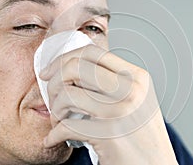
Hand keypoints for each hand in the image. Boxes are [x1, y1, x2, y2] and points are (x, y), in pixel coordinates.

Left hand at [40, 44, 177, 164]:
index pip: (93, 52)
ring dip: (54, 109)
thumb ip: (114, 83)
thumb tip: (73, 71)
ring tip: (58, 121)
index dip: (64, 58)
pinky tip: (54, 139)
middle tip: (51, 96)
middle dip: (54, 81)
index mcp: (136, 77)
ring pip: (68, 95)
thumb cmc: (142, 135)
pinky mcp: (110, 134)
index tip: (50, 71)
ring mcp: (120, 111)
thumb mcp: (137, 100)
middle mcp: (130, 89)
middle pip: (76, 67)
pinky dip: (54, 134)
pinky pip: (67, 127)